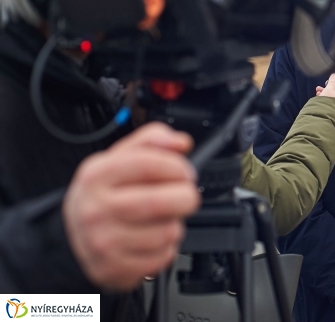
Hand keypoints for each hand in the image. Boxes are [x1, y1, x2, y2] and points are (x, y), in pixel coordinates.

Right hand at [63, 122, 200, 290]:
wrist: (74, 234)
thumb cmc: (104, 193)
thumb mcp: (119, 157)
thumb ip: (152, 140)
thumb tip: (181, 142)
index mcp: (97, 175)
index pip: (147, 163)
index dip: (177, 166)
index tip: (186, 172)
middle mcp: (96, 208)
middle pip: (159, 202)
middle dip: (185, 197)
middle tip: (184, 195)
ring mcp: (103, 241)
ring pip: (167, 231)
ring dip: (175, 223)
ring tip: (161, 219)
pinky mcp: (115, 268)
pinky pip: (163, 257)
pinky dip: (167, 247)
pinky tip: (152, 238)